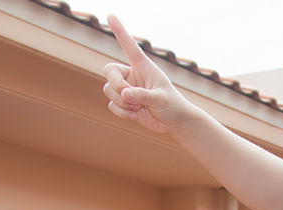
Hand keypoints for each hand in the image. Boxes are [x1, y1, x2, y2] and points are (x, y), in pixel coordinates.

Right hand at [101, 15, 192, 134]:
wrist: (174, 122)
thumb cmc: (172, 105)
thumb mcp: (160, 98)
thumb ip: (142, 95)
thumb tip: (124, 93)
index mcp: (143, 66)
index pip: (129, 45)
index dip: (120, 31)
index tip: (110, 15)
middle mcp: (133, 75)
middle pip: (109, 70)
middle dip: (116, 84)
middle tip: (128, 95)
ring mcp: (127, 89)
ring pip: (108, 89)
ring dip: (121, 102)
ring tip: (138, 108)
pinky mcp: (124, 103)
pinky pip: (112, 105)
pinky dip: (121, 112)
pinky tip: (135, 116)